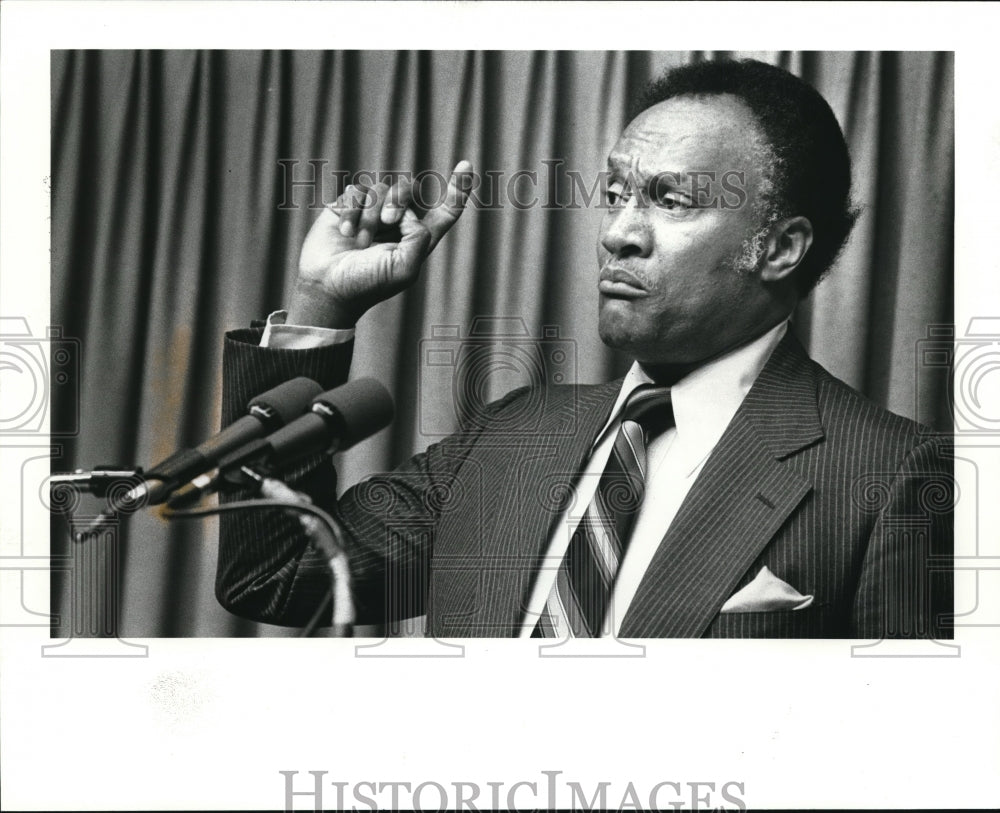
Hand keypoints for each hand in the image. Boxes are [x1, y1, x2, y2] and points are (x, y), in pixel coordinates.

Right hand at [289, 161, 473, 327]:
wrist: (327, 287)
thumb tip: (408, 213)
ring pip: (380, 188)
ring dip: (370, 216)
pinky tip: (345, 232)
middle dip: (399, 200)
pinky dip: (351, 211)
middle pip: (409, 189)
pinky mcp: (348, 207)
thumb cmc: (367, 285)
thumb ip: (418, 238)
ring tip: (359, 242)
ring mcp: (372, 212)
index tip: (466, 165)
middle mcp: (397, 223)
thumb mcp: (403, 269)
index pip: (445, 211)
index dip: (458, 189)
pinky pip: (356, 191)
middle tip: (388, 222)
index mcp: (418, 239)